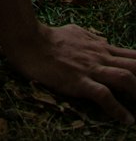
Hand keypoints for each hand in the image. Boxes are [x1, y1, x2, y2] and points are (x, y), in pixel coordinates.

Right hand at [6, 22, 135, 123]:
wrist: (28, 41)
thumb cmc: (50, 37)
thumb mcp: (76, 32)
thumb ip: (93, 39)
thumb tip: (105, 42)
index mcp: (100, 46)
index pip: (132, 55)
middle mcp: (100, 56)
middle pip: (134, 66)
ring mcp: (90, 68)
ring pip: (125, 78)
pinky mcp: (79, 81)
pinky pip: (104, 96)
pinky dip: (118, 110)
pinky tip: (127, 120)